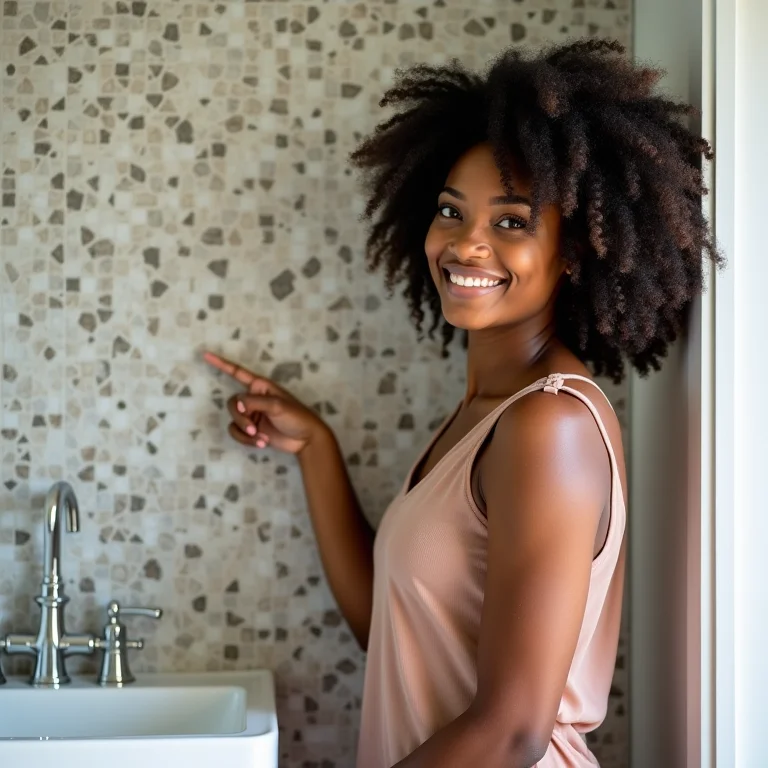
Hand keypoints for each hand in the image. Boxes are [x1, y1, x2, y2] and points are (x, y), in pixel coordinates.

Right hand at [202, 351, 328, 454]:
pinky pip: (238, 433)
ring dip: (245, 432)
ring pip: (234, 421)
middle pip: (232, 404)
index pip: (237, 372)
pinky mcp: (252, 430)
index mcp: (260, 386)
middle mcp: (253, 398)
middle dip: (240, 418)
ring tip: (261, 438)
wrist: (306, 439)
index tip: (206, 355)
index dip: (221, 364)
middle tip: (252, 428)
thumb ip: (255, 403)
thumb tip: (237, 405)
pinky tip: (262, 443)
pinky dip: (247, 440)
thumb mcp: (277, 406)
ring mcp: (252, 415)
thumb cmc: (296, 416)